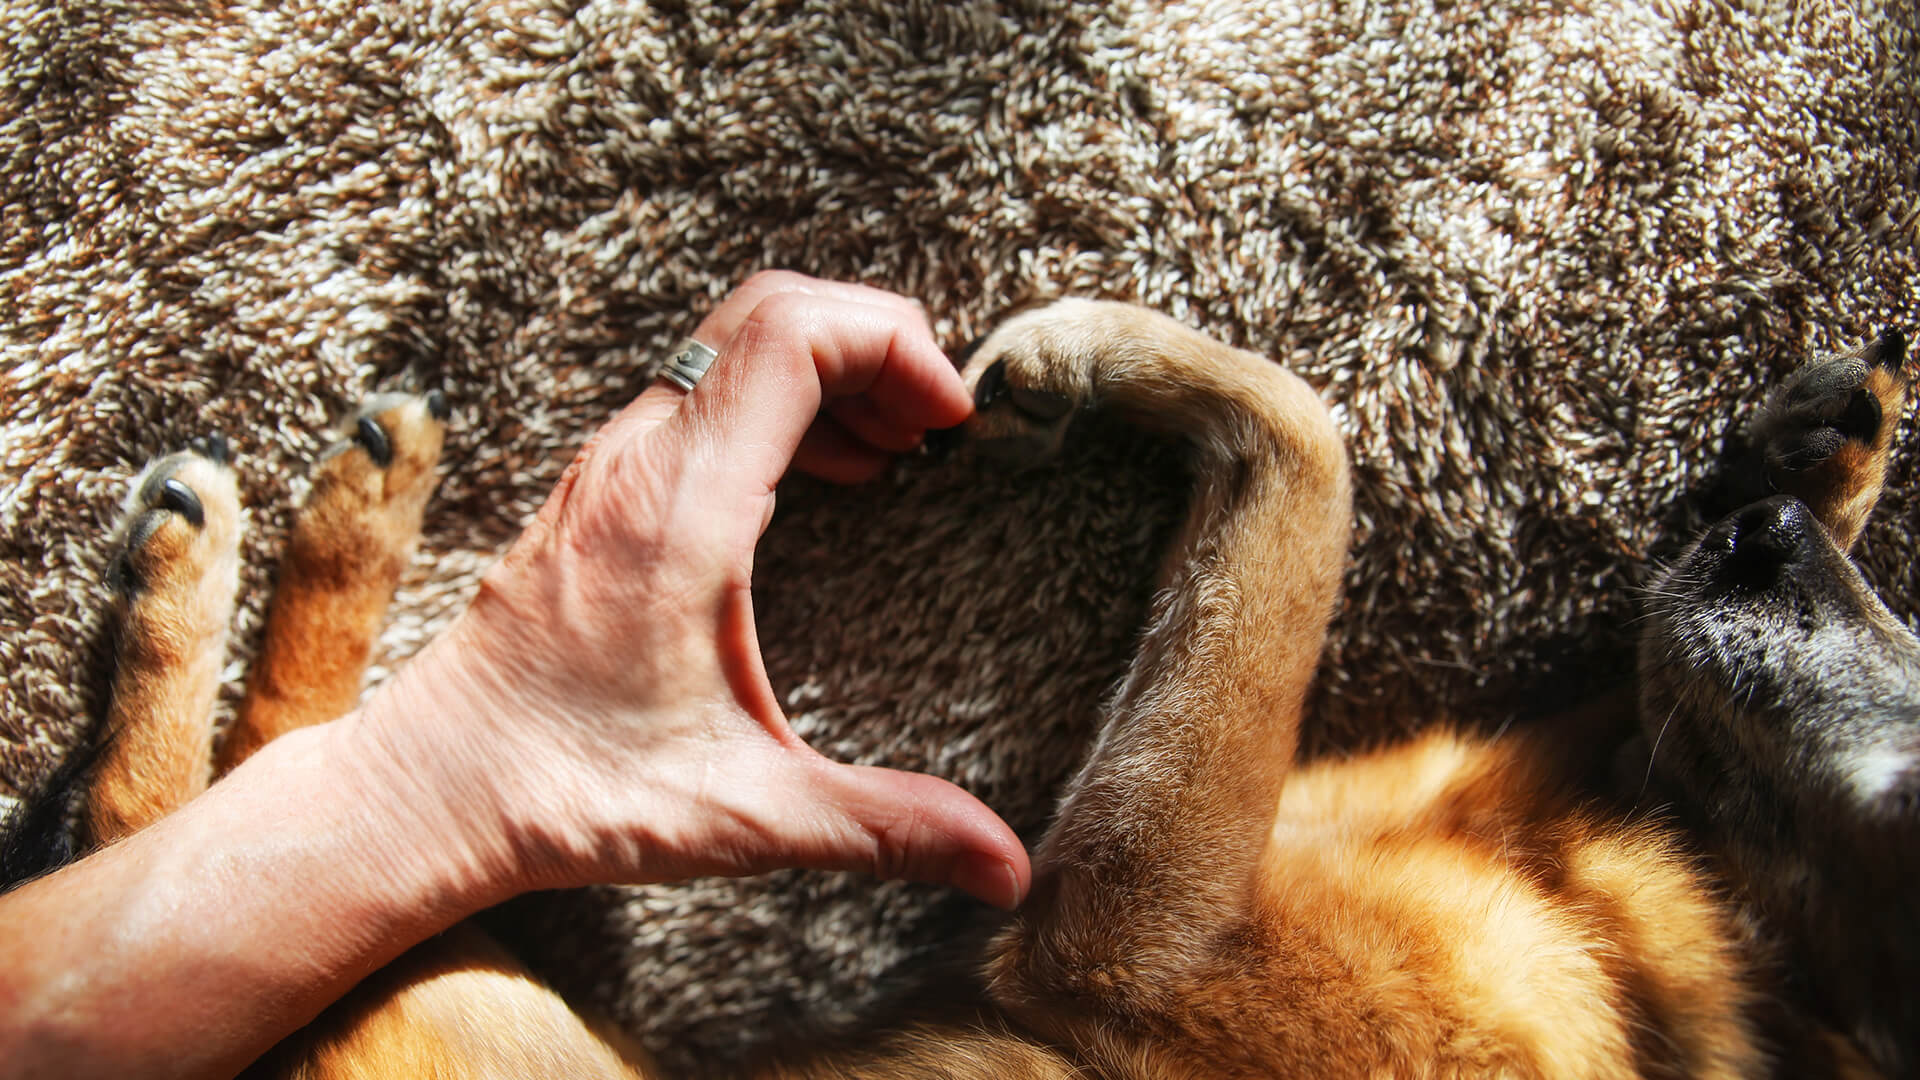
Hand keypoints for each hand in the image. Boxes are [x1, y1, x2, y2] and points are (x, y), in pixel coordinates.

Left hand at [351, 273, 1030, 908]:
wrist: (428, 792)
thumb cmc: (567, 793)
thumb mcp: (745, 813)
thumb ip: (885, 828)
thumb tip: (1007, 868)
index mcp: (678, 508)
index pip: (792, 336)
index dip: (894, 344)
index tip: (953, 417)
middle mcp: (637, 462)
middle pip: (769, 313)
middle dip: (875, 342)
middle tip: (939, 424)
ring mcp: (609, 466)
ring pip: (730, 345)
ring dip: (828, 371)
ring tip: (898, 450)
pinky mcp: (597, 490)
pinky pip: (700, 392)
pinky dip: (778, 403)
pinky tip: (822, 480)